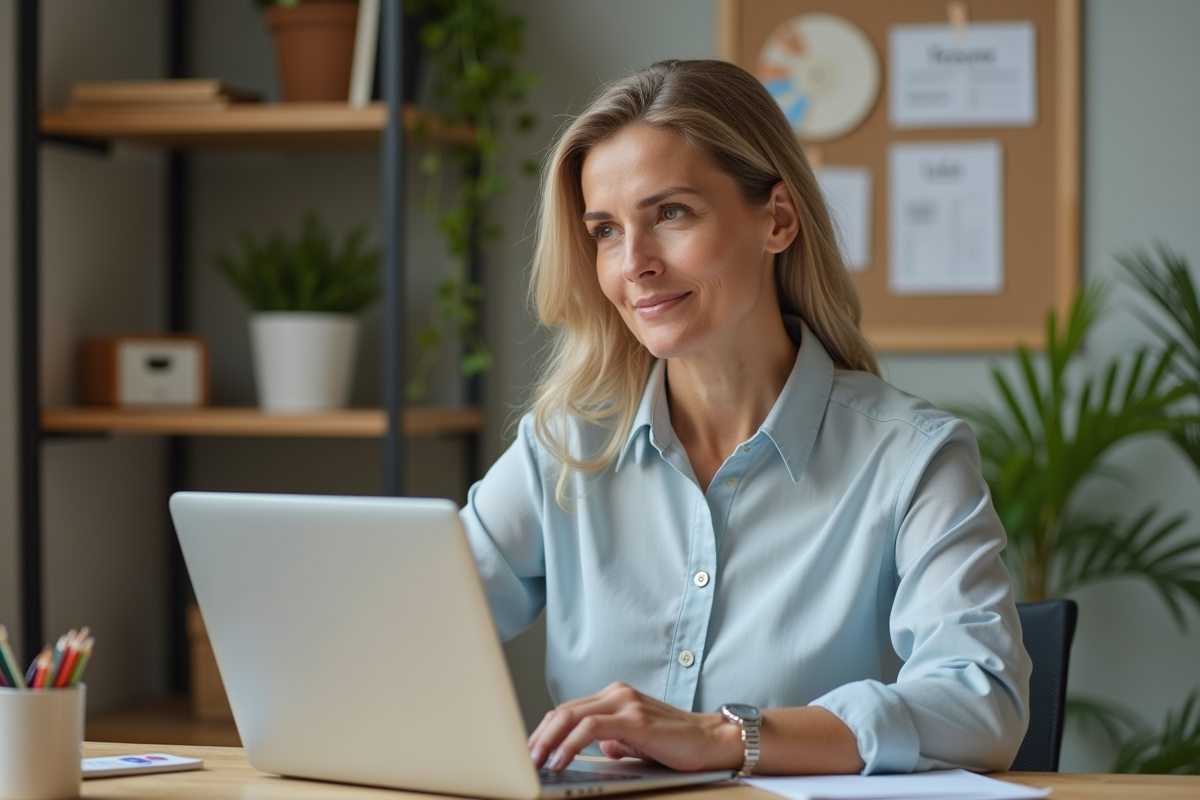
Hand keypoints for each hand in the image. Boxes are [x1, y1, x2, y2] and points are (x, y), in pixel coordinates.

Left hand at [528, 682, 742, 772]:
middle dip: (538, 737)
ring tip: (535, 763)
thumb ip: (613, 740)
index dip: (544, 731)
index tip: (529, 752)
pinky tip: (560, 761)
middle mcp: (617, 694)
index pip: (568, 711)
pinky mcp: (634, 719)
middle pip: (563, 711)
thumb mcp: (636, 741)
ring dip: (547, 741)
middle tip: (523, 759)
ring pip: (571, 715)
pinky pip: (590, 727)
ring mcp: (625, 703)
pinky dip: (570, 744)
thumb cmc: (677, 744)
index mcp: (615, 697)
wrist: (713, 741)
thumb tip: (594, 751)